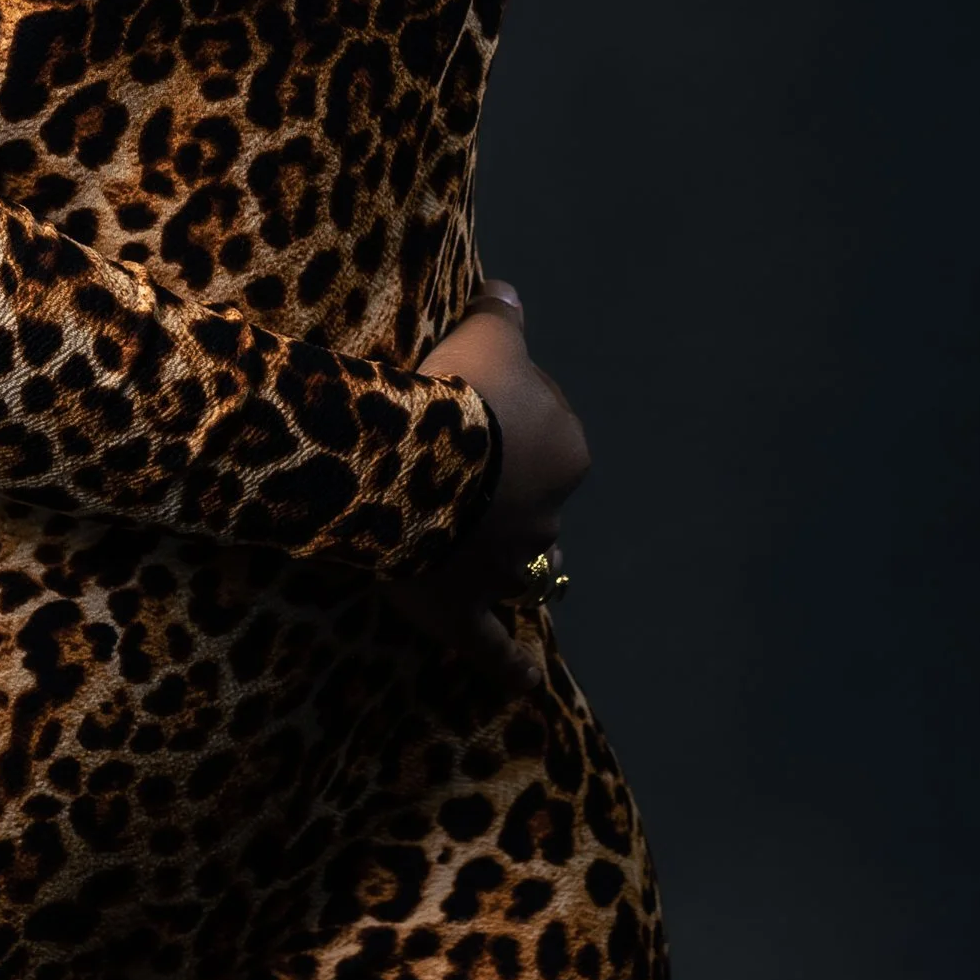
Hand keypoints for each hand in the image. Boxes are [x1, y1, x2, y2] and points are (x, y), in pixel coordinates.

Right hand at [396, 280, 590, 684]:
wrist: (413, 460)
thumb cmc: (457, 392)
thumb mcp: (485, 337)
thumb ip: (503, 316)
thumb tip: (509, 291)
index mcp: (567, 450)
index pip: (547, 424)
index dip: (507, 408)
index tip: (468, 394)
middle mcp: (549, 514)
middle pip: (535, 497)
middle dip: (512, 490)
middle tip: (467, 469)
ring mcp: (507, 566)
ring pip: (522, 566)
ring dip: (512, 562)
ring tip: (486, 553)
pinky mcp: (464, 610)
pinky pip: (491, 646)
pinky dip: (509, 668)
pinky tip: (524, 687)